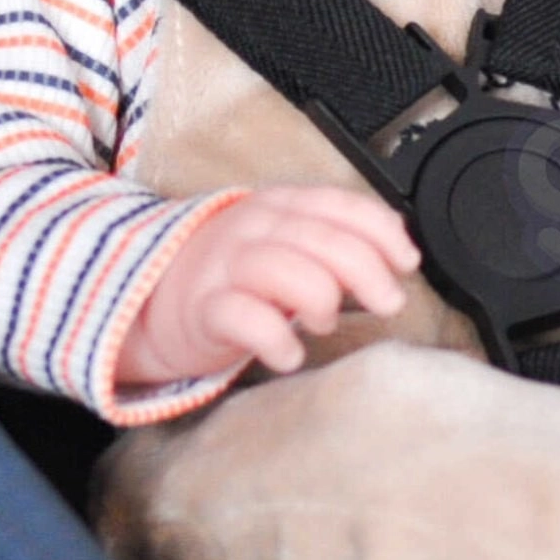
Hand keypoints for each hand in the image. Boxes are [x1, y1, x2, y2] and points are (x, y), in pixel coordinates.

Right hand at [117, 186, 420, 382]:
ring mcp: (224, 266)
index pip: (340, 204)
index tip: (406, 262)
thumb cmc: (235, 274)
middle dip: (367, 272)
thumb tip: (397, 252)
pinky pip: (244, 319)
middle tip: (387, 303)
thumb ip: (334, 241)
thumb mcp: (285, 242)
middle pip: (322, 240)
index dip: (382, 231)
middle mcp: (253, 227)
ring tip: (324, 323)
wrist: (153, 298)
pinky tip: (289, 355)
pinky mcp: (203, 310)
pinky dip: (276, 340)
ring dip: (321, 300)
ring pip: (286, 270)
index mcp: (280, 205)